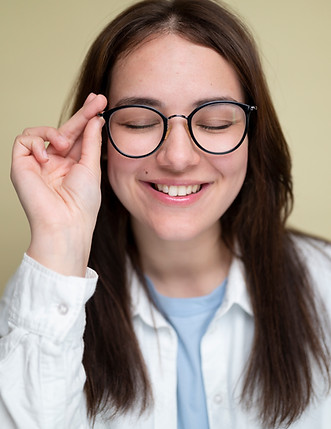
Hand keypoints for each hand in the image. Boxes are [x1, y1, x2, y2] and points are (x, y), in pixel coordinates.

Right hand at [11, 93, 107, 275]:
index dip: (88, 118)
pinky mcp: (21, 165)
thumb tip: (95, 119)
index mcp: (72, 165)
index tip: (101, 102)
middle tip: (98, 100)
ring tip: (66, 146)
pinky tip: (47, 156)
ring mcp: (37, 164)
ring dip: (56, 133)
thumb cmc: (82, 203)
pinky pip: (23, 140)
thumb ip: (91, 141)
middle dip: (81, 114)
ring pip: (41, 132)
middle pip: (64, 130)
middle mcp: (54, 162)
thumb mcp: (91, 167)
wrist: (66, 223)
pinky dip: (36, 142)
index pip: (79, 136)